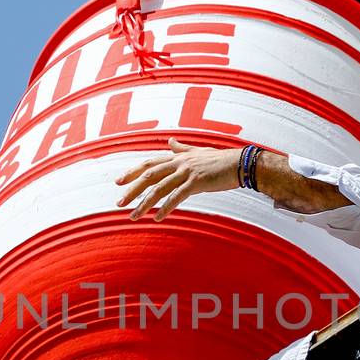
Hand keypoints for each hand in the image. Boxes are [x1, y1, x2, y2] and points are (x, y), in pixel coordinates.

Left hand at [115, 139, 242, 219]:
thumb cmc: (220, 160)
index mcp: (177, 157)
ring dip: (145, 203)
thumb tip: (170, 141)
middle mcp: (179, 163)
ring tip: (133, 216)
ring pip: (160, 188)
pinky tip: (158, 217)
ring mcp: (187, 172)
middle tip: (119, 203)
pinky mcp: (197, 182)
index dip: (132, 172)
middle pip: (149, 175)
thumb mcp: (198, 151)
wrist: (240, 163)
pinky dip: (166, 207)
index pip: (149, 163)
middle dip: (132, 189)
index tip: (118, 182)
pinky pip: (177, 196)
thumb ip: (182, 148)